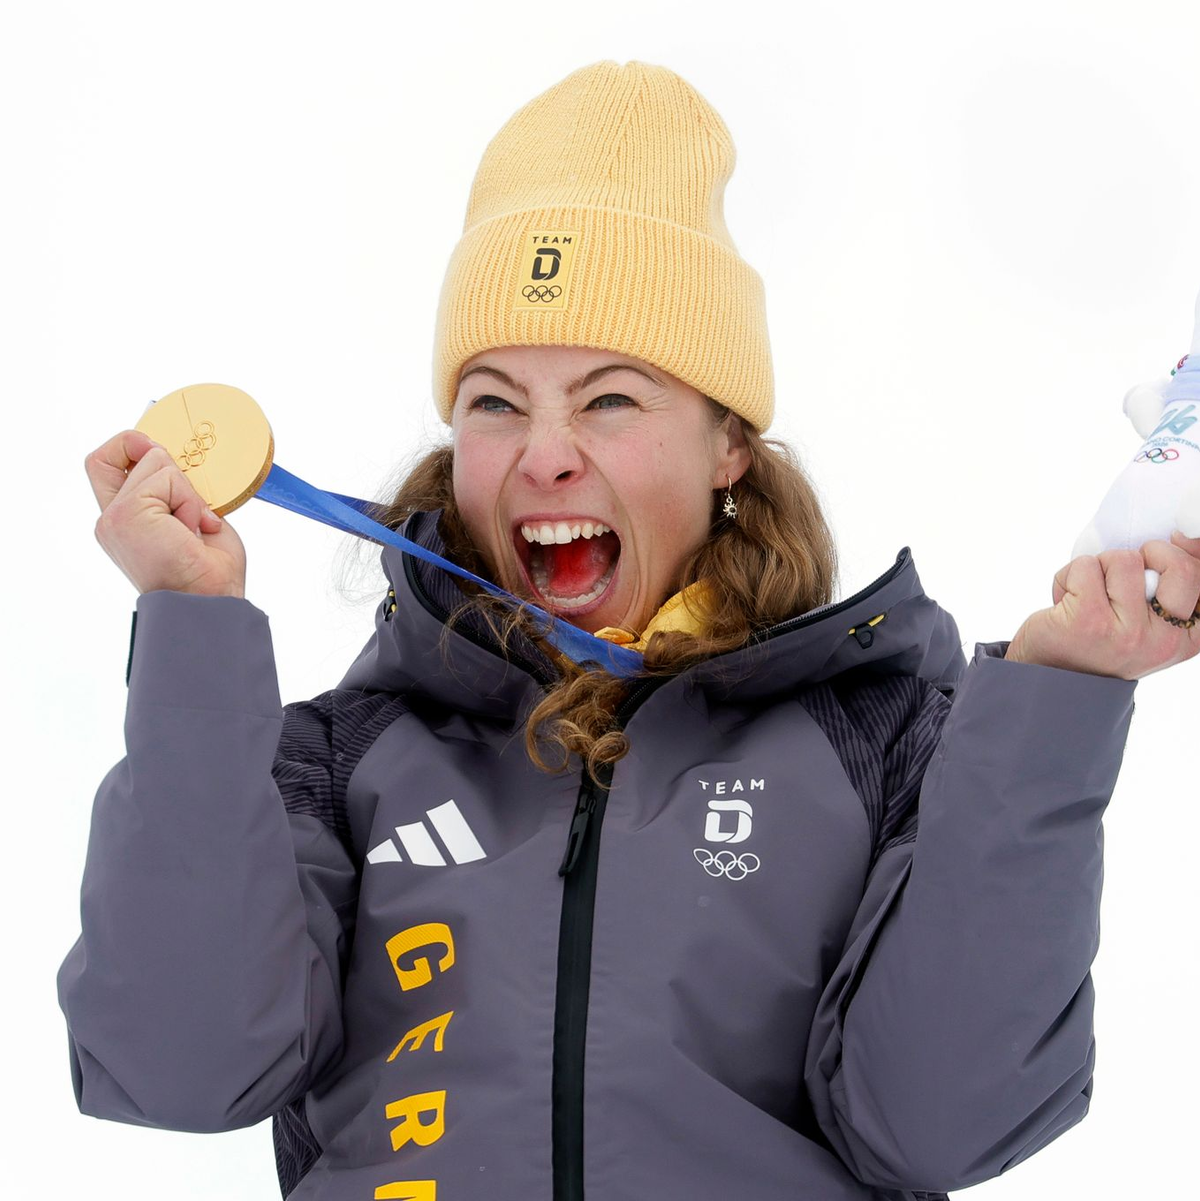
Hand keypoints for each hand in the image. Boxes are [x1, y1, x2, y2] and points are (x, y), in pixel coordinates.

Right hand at [85, 429, 247, 596]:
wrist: (211, 601)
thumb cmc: (208, 572)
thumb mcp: (192, 518)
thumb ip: (174, 489)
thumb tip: (173, 457)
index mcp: (123, 523)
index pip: (104, 465)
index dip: (130, 448)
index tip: (164, 460)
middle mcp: (110, 520)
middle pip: (110, 454)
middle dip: (153, 457)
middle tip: (183, 490)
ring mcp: (114, 517)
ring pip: (155, 462)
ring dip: (187, 492)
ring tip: (194, 526)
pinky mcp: (127, 514)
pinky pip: (168, 477)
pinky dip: (189, 500)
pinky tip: (193, 528)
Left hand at [1004, 532, 1199, 678]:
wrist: (1051, 677)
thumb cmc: (1101, 641)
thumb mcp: (1147, 621)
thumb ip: (1168, 587)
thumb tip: (1183, 535)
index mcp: (1188, 638)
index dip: (1188, 551)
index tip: (1169, 543)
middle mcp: (1164, 640)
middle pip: (1179, 567)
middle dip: (1148, 552)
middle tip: (1122, 572)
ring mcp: (1127, 633)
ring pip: (1125, 560)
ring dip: (1098, 566)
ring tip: (1087, 593)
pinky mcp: (1089, 622)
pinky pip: (1086, 567)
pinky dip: (1068, 576)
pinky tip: (1065, 601)